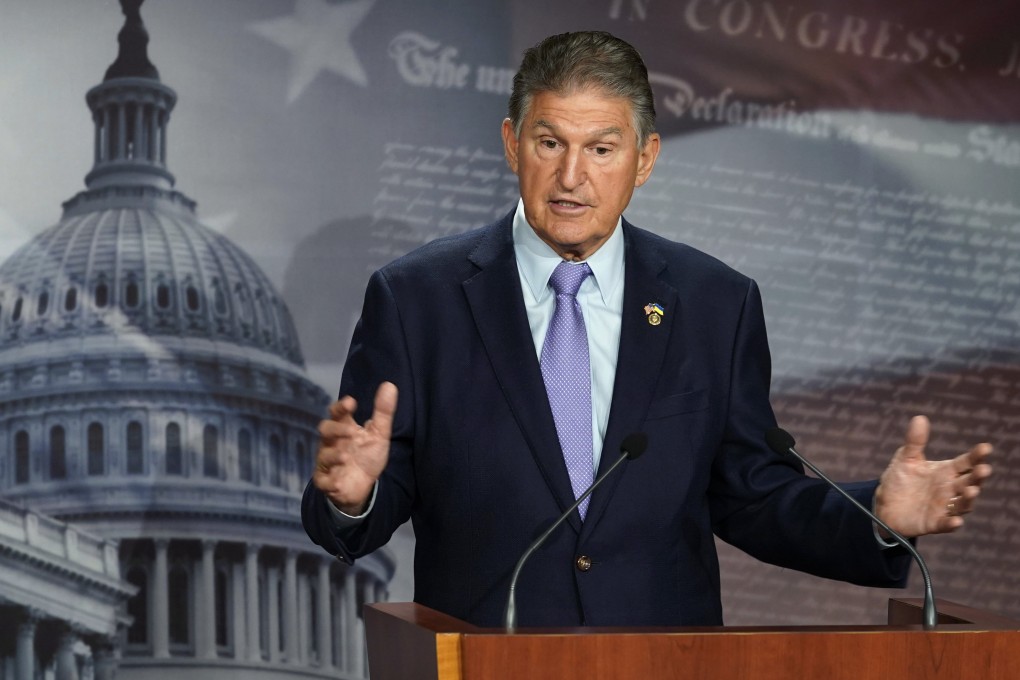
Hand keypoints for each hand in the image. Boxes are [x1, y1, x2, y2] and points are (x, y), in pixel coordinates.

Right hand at [313, 382, 397, 514]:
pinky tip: (338, 481)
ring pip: (323, 455)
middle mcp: (331, 443)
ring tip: (346, 456)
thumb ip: (383, 412)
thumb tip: (390, 385)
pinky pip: (322, 480)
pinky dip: (329, 481)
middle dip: (336, 429)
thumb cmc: (367, 456)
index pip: (337, 413)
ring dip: (333, 455)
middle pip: (325, 430)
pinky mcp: (325, 481)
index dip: (341, 407)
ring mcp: (327, 462)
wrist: (364, 486)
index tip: (351, 402)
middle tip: (351, 432)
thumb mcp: (379, 434)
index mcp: (344, 428)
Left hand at [874, 415, 992, 537]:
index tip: (986, 447)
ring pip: (963, 504)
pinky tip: (956, 521)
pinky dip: (952, 523)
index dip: (976, 456)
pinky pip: (945, 524)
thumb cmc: (900, 480)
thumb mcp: (906, 459)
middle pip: (969, 482)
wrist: (884, 504)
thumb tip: (919, 418)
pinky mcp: (934, 523)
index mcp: (945, 472)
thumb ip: (915, 442)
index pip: (965, 463)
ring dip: (969, 498)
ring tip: (971, 490)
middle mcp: (949, 489)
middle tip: (984, 469)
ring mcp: (943, 507)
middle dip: (978, 476)